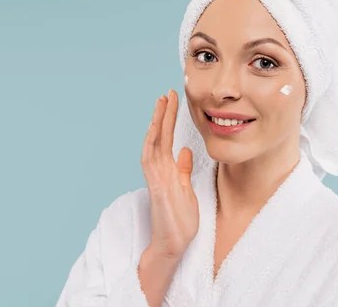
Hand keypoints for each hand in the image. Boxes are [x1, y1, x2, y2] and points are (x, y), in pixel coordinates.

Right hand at [140, 89, 198, 260]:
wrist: (173, 244)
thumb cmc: (179, 220)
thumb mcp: (187, 189)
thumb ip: (184, 170)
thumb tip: (186, 151)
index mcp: (168, 170)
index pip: (167, 139)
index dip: (170, 119)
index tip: (174, 101)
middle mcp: (159, 170)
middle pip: (159, 136)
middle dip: (163, 114)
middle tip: (168, 93)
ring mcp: (156, 177)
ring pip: (153, 143)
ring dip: (156, 123)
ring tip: (161, 102)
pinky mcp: (156, 187)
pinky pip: (150, 161)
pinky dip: (151, 144)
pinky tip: (154, 129)